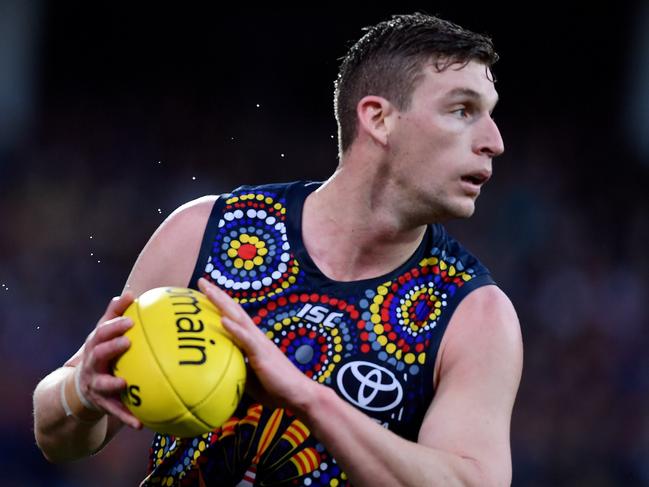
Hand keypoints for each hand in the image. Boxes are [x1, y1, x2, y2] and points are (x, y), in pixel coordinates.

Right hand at [72, 293, 141, 428]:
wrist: (79, 389)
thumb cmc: (100, 354)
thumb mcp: (103, 336)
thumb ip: (115, 315)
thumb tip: (129, 292)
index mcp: (95, 346)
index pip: (102, 332)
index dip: (114, 326)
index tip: (130, 320)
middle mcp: (92, 364)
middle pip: (98, 354)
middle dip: (110, 347)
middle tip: (127, 342)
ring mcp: (95, 384)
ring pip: (102, 383)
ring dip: (113, 383)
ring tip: (124, 382)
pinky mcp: (101, 404)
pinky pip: (115, 411)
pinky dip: (127, 417)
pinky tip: (141, 424)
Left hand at [198, 278, 317, 413]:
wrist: (298, 394)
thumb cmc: (274, 389)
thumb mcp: (249, 377)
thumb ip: (235, 368)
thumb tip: (214, 373)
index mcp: (252, 340)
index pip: (234, 317)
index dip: (220, 304)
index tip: (205, 292)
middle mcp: (256, 336)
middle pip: (234, 311)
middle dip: (218, 295)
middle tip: (202, 281)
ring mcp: (260, 343)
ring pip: (239, 318)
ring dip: (223, 303)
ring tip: (209, 291)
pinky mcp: (262, 354)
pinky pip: (246, 339)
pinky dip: (234, 328)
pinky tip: (223, 320)